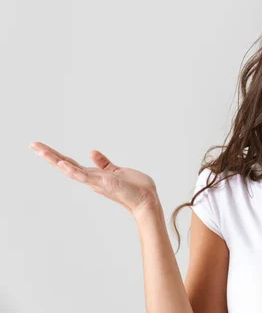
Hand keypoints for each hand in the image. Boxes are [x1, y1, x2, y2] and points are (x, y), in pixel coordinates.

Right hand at [30, 141, 158, 216]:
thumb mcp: (116, 171)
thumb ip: (103, 163)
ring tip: (40, 150)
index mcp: (93, 175)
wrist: (147, 200)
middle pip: (65, 165)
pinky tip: (62, 164)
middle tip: (32, 145)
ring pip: (70, 170)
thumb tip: (91, 151)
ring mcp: (96, 182)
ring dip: (55, 160)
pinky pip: (85, 176)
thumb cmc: (135, 188)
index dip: (56, 156)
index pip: (71, 163)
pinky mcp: (104, 183)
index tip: (41, 147)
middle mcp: (91, 179)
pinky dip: (73, 171)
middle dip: (49, 155)